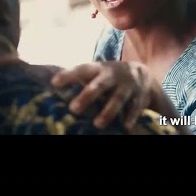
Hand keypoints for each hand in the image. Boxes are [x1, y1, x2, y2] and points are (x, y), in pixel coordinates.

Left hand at [50, 61, 179, 131]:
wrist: (143, 73)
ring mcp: (128, 85)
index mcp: (99, 68)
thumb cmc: (109, 77)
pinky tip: (126, 127)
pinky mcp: (140, 95)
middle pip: (99, 85)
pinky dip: (131, 116)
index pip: (82, 69)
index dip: (68, 75)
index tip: (54, 83)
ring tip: (97, 124)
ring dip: (108, 111)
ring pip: (118, 98)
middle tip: (73, 108)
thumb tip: (51, 88)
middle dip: (87, 96)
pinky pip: (135, 107)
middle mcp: (113, 75)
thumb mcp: (97, 72)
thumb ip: (80, 78)